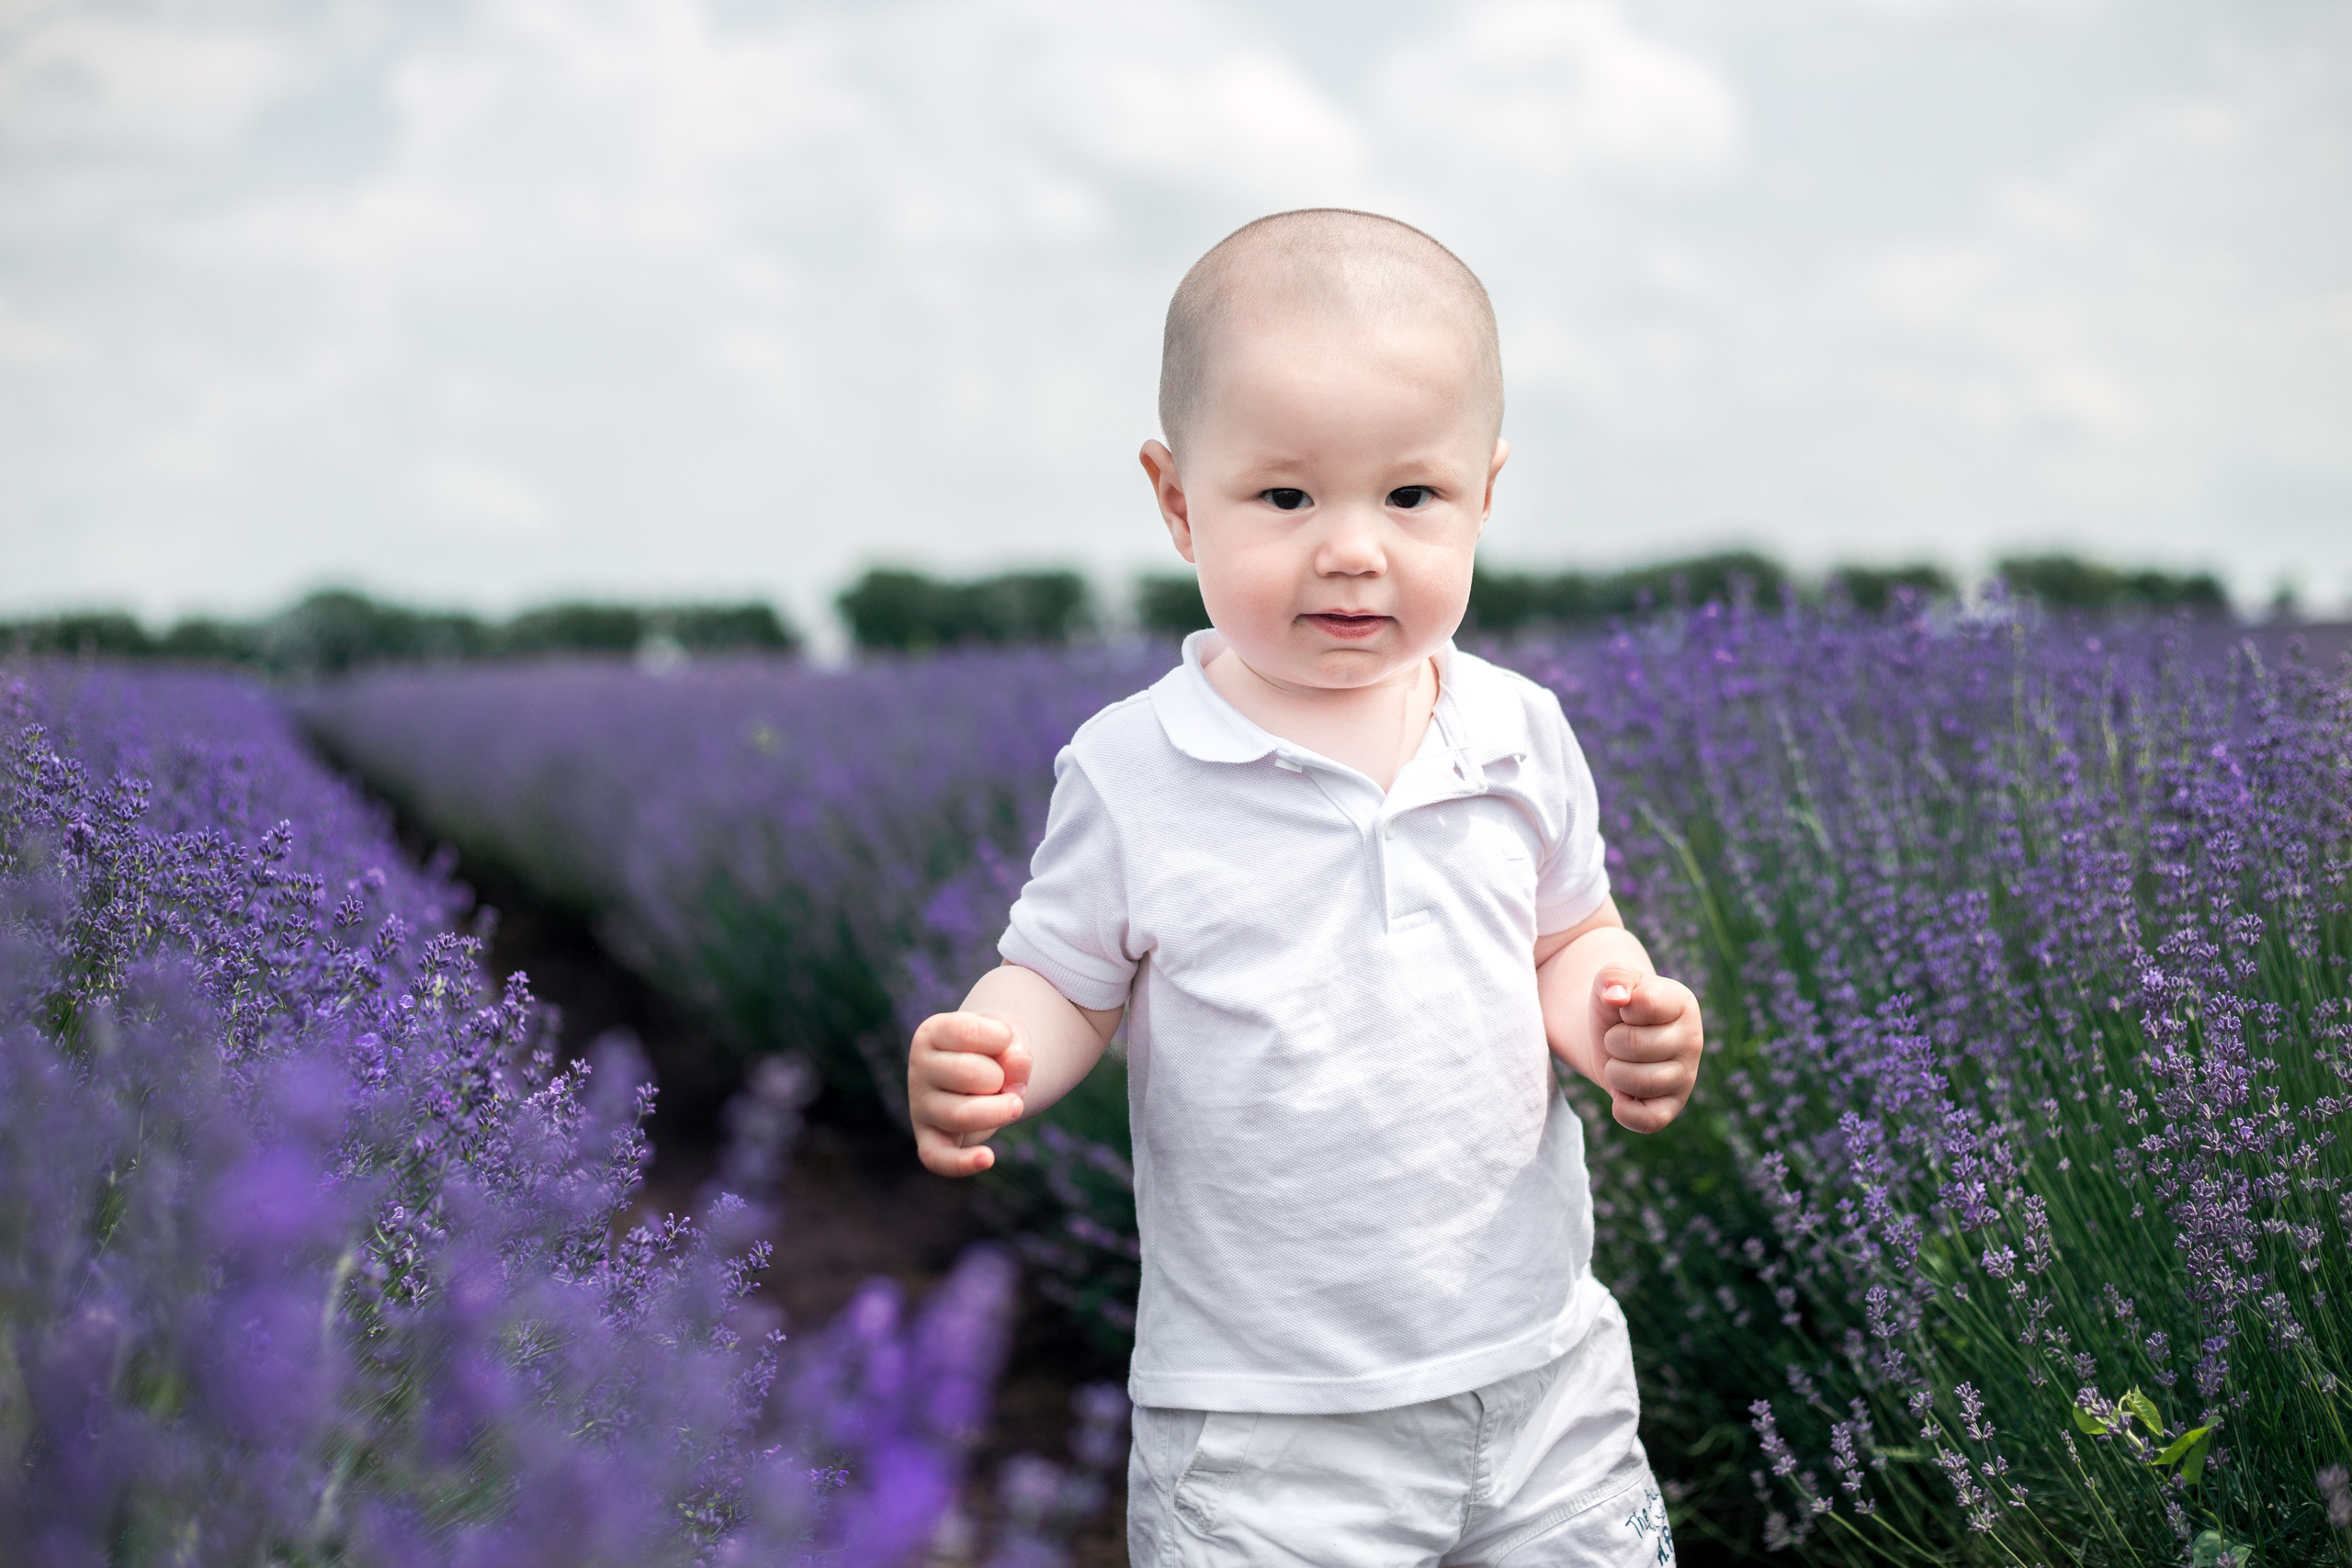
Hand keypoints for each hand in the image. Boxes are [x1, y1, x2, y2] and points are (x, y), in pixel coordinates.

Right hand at [908, 1011, 1032, 1175]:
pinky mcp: (928, 1139)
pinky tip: (987, 1158)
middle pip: (969, 1074)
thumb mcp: (1009, 1037)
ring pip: (961, 1116)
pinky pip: (937, 1158)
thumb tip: (1016, 1073)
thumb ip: (1015, 1049)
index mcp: (932, 1034)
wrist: (981, 1071)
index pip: (970, 1032)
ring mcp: (920, 1106)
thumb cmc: (993, 1049)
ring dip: (999, 1111)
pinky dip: (962, 1163)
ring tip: (1013, 1105)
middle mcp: (918, 1068)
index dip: (1002, 1038)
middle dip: (1001, 1077)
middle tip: (1004, 1080)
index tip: (1004, 1041)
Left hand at [1590, 966, 1701, 1133]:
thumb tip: (1617, 996)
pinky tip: (1621, 1094)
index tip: (1626, 1009)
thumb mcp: (1611, 980)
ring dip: (1614, 1072)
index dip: (1622, 1008)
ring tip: (1621, 1062)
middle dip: (1611, 1042)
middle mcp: (1693, 1040)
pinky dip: (1624, 1110)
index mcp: (1682, 1003)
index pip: (1644, 1004)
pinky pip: (1649, 1120)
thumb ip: (1614, 976)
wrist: (1611, 1036)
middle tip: (1619, 1039)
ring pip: (1638, 1082)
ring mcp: (1686, 1076)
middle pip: (1633, 1046)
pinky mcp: (1673, 1106)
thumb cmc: (1616, 1007)